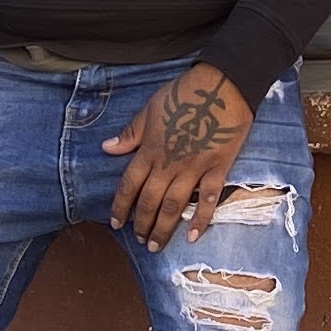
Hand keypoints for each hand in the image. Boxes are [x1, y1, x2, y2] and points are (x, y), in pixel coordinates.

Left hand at [102, 63, 253, 247]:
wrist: (223, 85)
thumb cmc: (184, 93)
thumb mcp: (151, 108)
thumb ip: (131, 133)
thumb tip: (107, 148)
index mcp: (151, 149)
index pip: (130, 185)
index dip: (121, 206)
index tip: (116, 223)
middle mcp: (170, 164)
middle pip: (151, 200)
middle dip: (142, 223)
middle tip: (139, 239)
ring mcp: (195, 168)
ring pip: (176, 205)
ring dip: (164, 228)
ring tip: (156, 245)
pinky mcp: (218, 167)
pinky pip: (209, 198)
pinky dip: (202, 219)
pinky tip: (193, 235)